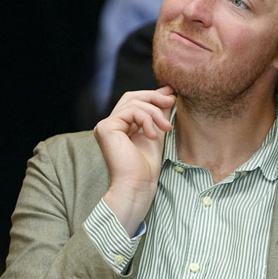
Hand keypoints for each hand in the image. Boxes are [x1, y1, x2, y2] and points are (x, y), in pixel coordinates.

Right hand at [93, 87, 175, 233]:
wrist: (138, 185)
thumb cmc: (146, 167)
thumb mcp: (157, 133)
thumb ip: (158, 114)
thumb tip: (167, 94)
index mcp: (119, 126)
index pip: (133, 101)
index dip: (152, 94)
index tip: (170, 92)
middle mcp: (109, 124)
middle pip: (131, 97)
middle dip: (154, 97)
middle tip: (172, 101)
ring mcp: (105, 125)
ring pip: (133, 103)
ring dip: (154, 112)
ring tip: (166, 127)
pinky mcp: (106, 128)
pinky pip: (130, 111)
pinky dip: (146, 120)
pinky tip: (154, 135)